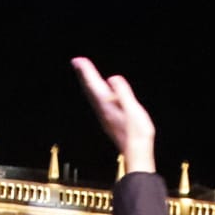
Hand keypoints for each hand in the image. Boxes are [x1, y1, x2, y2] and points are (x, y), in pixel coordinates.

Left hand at [72, 57, 156, 173]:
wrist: (136, 154)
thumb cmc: (137, 133)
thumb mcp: (132, 109)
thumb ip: (123, 93)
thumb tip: (112, 78)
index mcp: (108, 105)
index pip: (95, 84)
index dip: (87, 71)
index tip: (78, 60)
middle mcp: (103, 111)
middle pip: (91, 90)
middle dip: (84, 75)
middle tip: (77, 62)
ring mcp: (106, 117)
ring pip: (93, 96)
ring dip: (88, 83)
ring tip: (85, 74)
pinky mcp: (110, 121)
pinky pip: (99, 102)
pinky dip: (95, 93)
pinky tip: (98, 94)